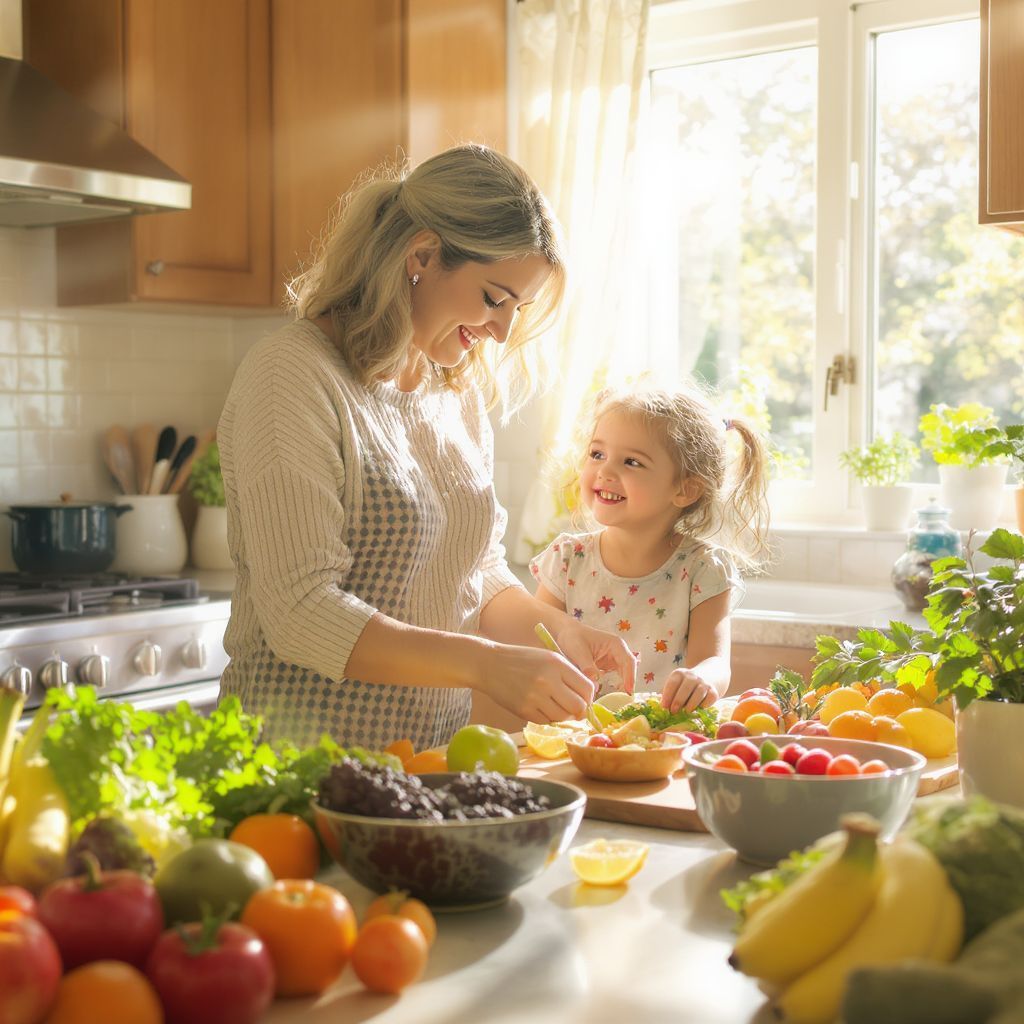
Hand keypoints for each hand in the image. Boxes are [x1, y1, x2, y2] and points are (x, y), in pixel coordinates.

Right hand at [477, 643, 595, 722]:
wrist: (489, 664)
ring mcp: (535, 697)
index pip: (587, 688)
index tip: (584, 699)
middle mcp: (548, 680)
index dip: (589, 697)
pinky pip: (546, 721)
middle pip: (578, 706)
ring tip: (555, 706)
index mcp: (557, 664)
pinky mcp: (524, 710)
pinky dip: (548, 718)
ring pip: (563, 717)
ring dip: (563, 715)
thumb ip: (568, 674)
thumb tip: (586, 698)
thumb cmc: (522, 659)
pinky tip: (542, 708)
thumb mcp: (548, 658)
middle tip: (574, 709)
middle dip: (580, 711)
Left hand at [553, 622, 637, 694]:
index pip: (628, 661)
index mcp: (615, 644)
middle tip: (626, 699)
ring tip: (621, 699)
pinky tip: (613, 694)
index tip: (628, 690)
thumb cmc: (573, 638)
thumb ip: (588, 668)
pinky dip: (616, 684)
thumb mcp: (579, 652)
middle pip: (629, 668)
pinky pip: (616, 676)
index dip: (630, 676)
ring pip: (624, 673)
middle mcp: (618, 651)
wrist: (566, 633)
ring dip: (624, 684)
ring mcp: (614, 658)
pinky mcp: (608, 665)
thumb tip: (596, 685)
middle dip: (628, 683)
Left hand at [661, 668, 716, 711]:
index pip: (672, 684)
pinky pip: (709, 699)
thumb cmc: (688, 685)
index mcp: (679, 674)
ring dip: (691, 704)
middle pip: (684, 689)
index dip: (667, 696)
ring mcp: (704, 683)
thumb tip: (660, 708)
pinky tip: (700, 708)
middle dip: (678, 701)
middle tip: (673, 712)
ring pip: (698, 694)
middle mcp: (692, 676)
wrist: (711, 674)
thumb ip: (669, 694)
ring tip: (686, 712)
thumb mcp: (677, 684)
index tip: (664, 707)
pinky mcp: (714, 691)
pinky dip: (704, 705)